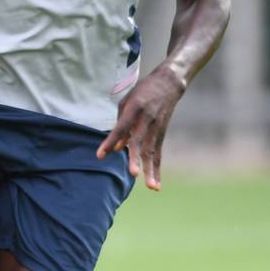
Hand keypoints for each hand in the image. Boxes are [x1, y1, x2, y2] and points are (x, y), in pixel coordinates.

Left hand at [96, 65, 185, 190]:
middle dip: (135, 158)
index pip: (121, 128)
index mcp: (135, 109)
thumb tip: (118, 149)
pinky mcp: (162, 134)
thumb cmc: (142, 92)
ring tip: (150, 187)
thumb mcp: (126, 103)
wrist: (169, 83)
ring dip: (151, 170)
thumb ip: (121, 125)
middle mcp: (147, 120)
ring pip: (153, 152)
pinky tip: (155, 185)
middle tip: (133, 174)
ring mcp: (157, 128)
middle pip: (140, 142)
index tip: (100, 155)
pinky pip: (159, 154)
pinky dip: (157, 169)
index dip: (111, 142)